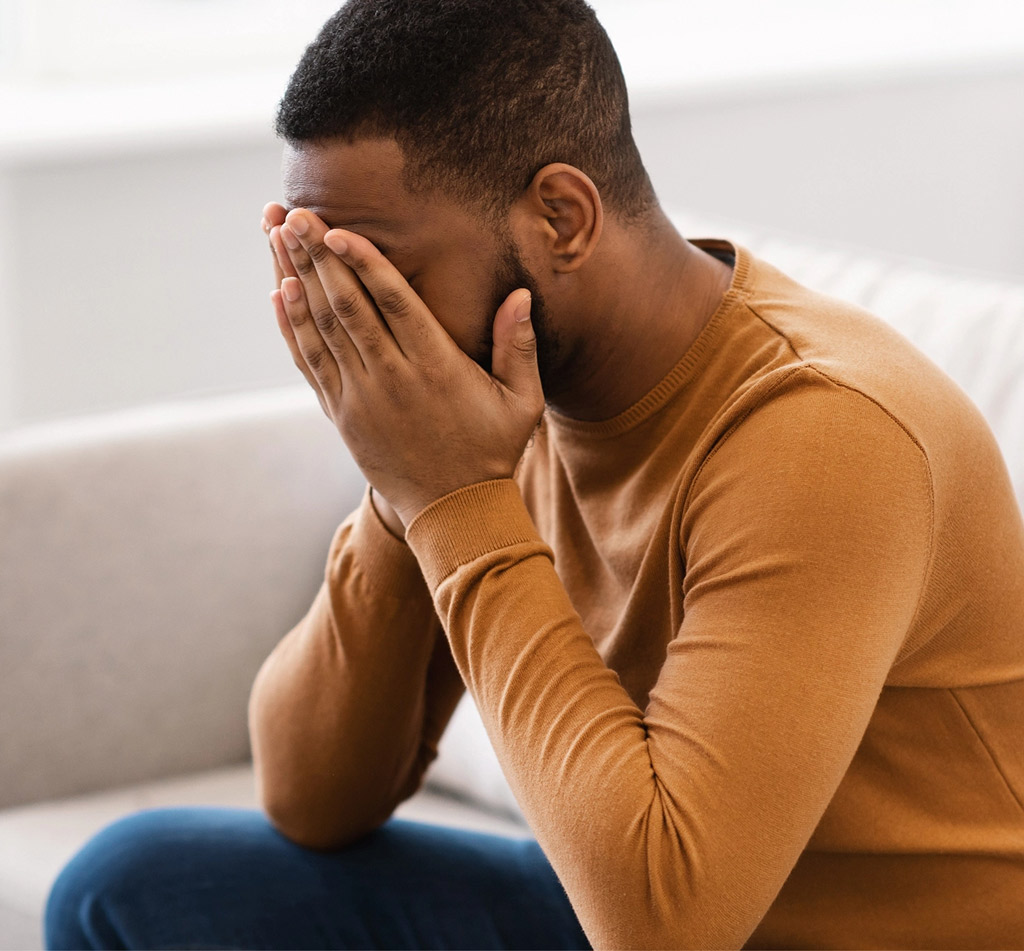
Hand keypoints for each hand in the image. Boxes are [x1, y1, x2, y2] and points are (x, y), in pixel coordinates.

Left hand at [268, 208, 544, 527]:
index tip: (335, 229)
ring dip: (295, 279)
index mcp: (436, 367)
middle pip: (346, 307)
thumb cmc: (492, 451)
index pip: (393, 302)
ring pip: (320, 329)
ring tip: (276, 235)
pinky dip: (291, 327)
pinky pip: (310, 364)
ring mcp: (361, 398)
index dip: (361, 262)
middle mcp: (392, 378)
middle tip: (292, 212)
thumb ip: (518, 346)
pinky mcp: (342, 415)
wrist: (453, 512)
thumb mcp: (521, 402)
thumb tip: (519, 294)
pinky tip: (277, 291)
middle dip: (315, 256)